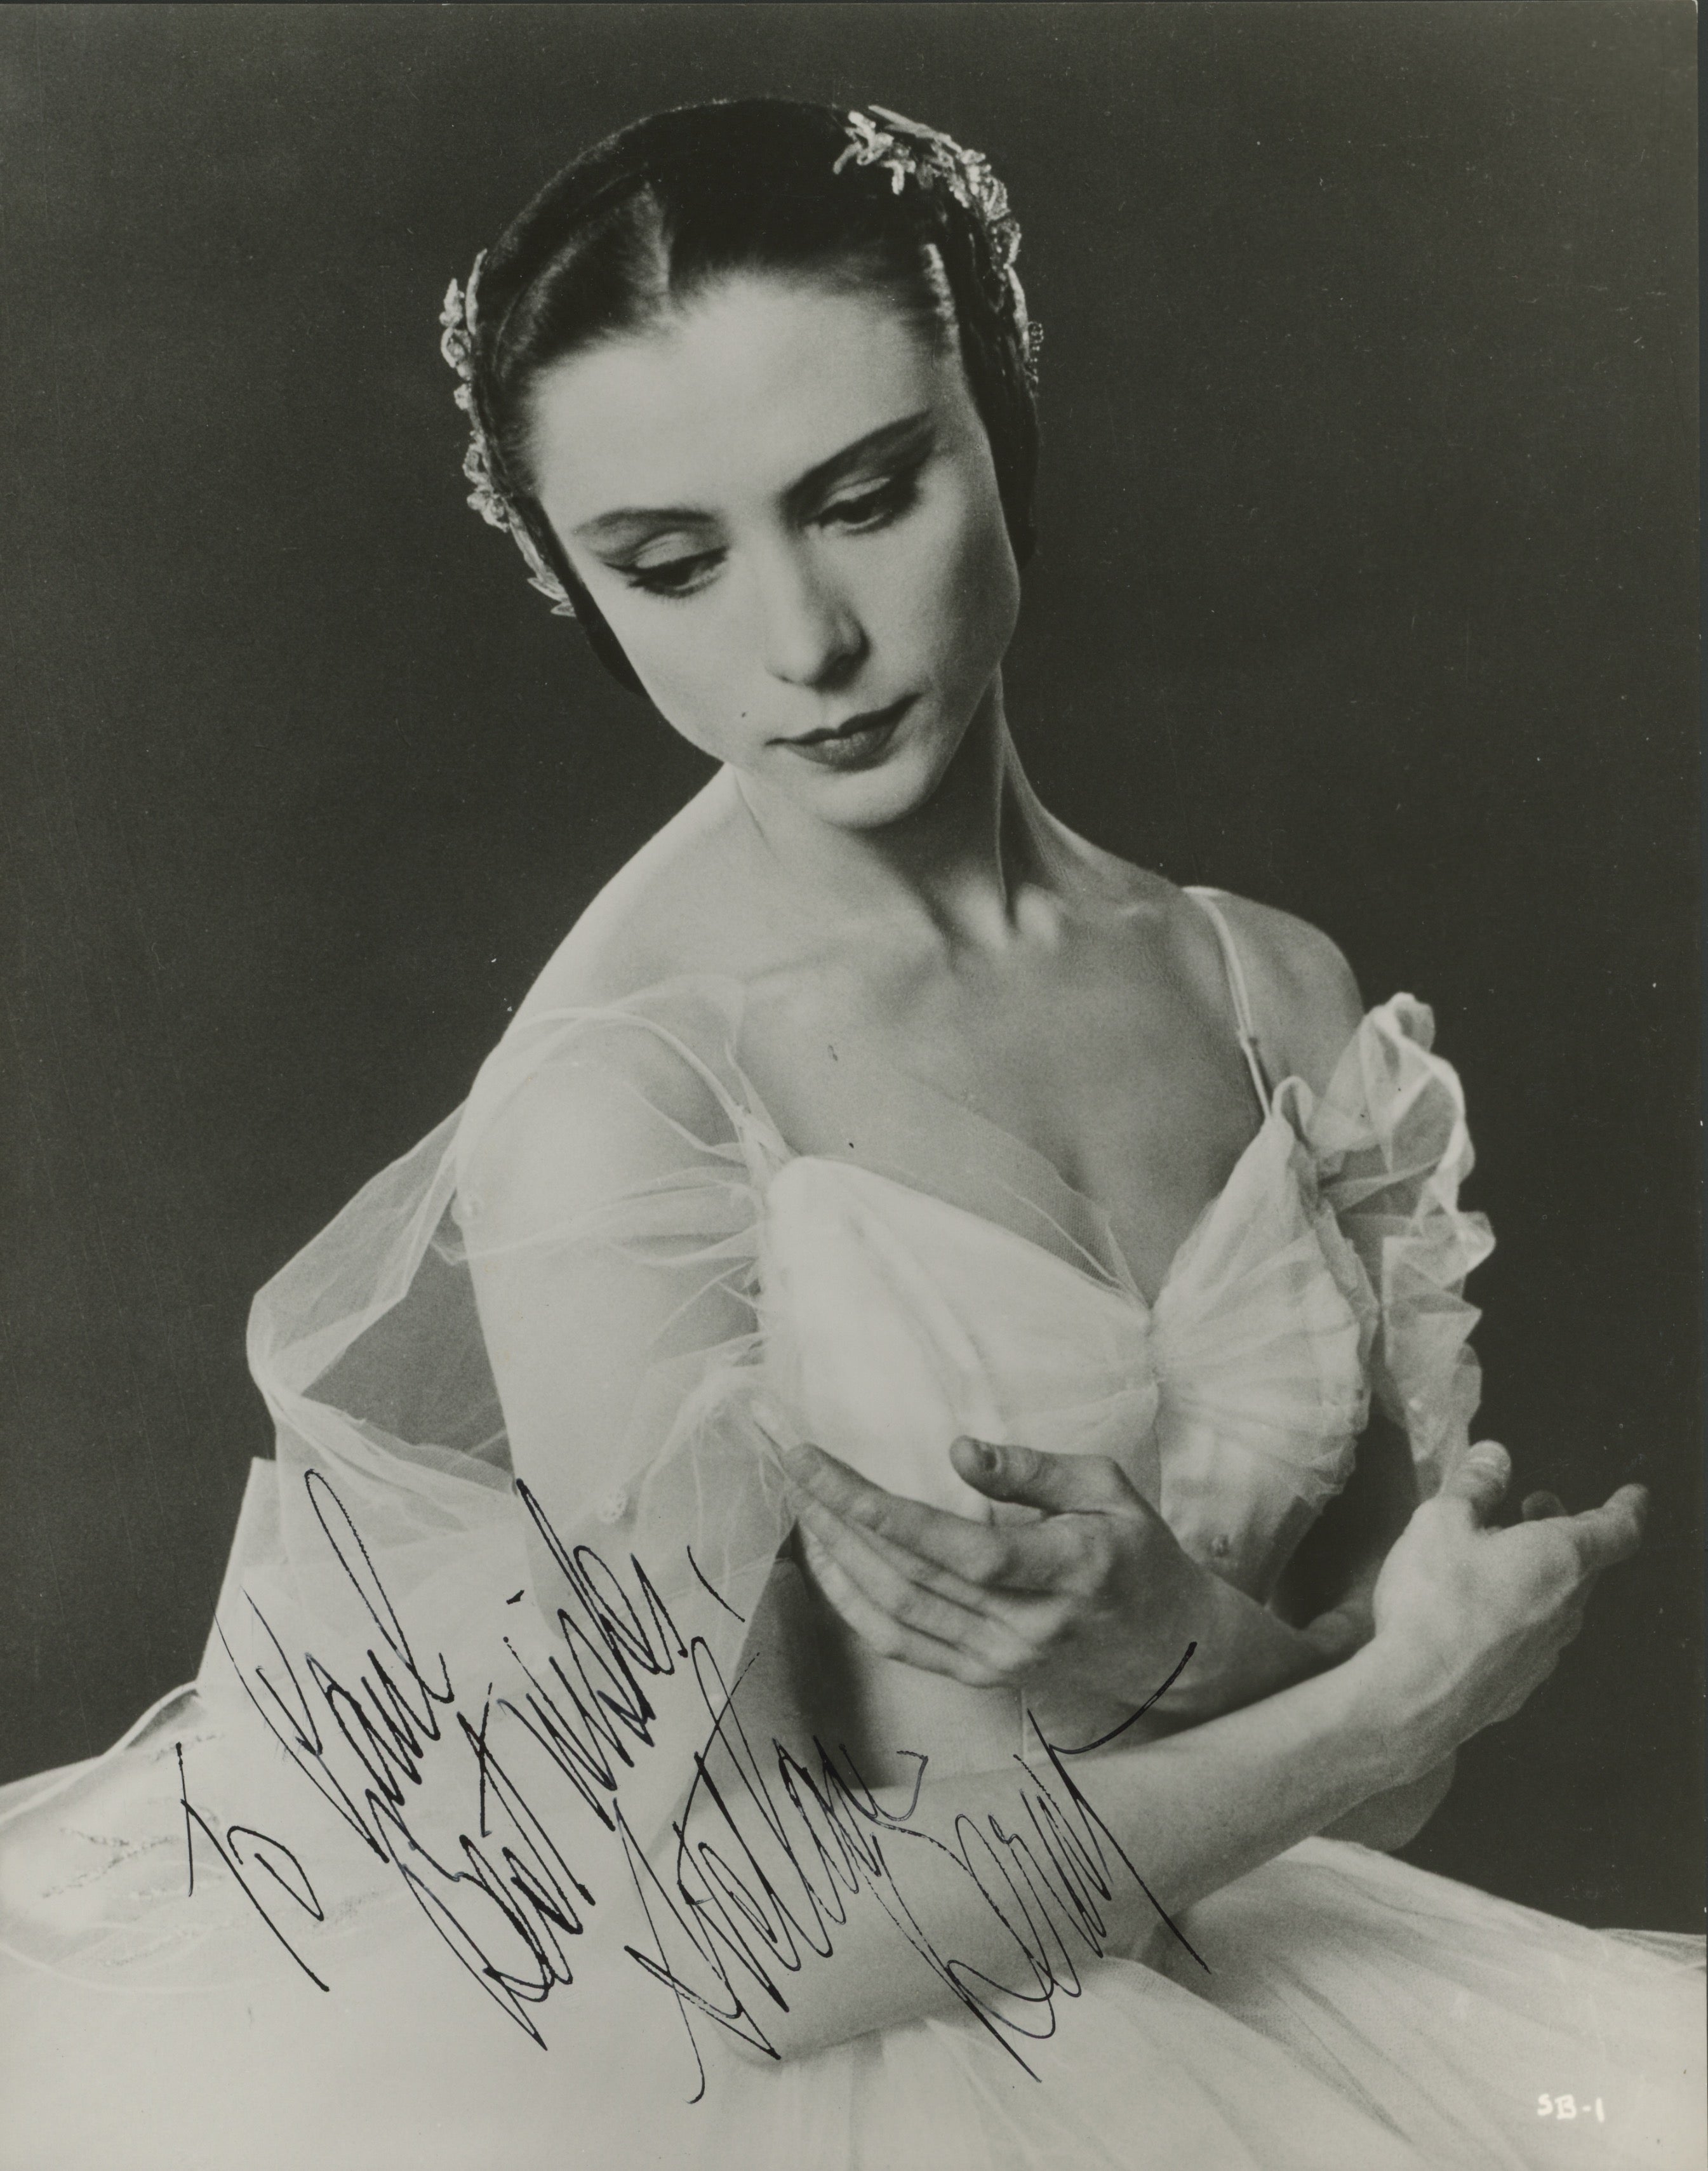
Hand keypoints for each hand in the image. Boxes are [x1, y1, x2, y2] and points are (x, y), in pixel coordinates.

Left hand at [781, 1435, 1209, 1735]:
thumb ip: (1034, 1471)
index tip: (821, 1464)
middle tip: (793, 1464)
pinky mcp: (983, 1676)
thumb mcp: (1108, 1487)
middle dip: (838, 1516)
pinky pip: (900, 1645)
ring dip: (836, 1556)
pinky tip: (827, 1560)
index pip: (959, 1548)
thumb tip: (960, 1450)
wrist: (1171, 1650)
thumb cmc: (1137, 1552)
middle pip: (910, 1576)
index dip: (881, 1512)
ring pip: (895, 1612)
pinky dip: (852, 1604)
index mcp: (1068, 1568)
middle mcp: (1028, 1625)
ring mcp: (1001, 1659)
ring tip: (802, 1502)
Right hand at [1364, 1440, 1646, 1772]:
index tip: (1635, 1495)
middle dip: (1563, 1529)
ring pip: (1558, 1602)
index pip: (1617, 1529)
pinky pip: (1530, 1637)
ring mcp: (1546, 1654)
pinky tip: (1478, 1610)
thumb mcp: (1442, 1520)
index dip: (1627, 1507)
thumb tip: (1495, 1456)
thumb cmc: (1435, 1601)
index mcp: (1559, 1558)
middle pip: (1584, 1563)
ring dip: (1538, 1571)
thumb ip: (1474, 1484)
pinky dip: (1516, 1611)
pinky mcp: (1519, 1686)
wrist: (1416, 1697)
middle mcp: (1566, 1608)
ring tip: (1498, 1554)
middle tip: (1534, 1506)